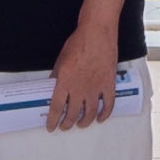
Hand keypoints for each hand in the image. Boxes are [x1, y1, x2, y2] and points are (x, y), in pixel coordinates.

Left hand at [46, 16, 119, 130]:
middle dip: (67, 124)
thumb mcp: (60, 60)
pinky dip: (105, 114)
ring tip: (81, 124)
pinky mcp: (109, 85)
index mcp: (65, 82)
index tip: (50, 126)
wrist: (97, 33)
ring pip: (90, 114)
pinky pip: (108, 105)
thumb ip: (56, 76)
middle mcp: (79, 89)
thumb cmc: (78, 43)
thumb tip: (52, 86)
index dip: (52, 120)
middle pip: (72, 114)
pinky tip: (100, 118)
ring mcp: (96, 88)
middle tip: (65, 126)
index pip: (56, 108)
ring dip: (84, 122)